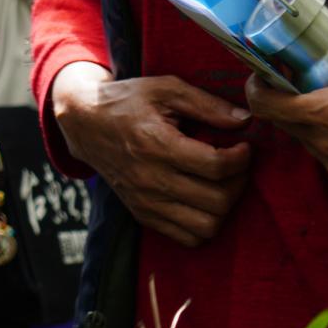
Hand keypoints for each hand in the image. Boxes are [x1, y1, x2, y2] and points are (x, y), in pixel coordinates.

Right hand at [48, 64, 255, 246]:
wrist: (83, 123)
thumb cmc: (127, 102)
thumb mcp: (164, 89)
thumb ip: (205, 103)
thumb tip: (244, 120)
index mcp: (156, 144)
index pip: (216, 166)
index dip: (242, 158)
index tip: (244, 146)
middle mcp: (150, 178)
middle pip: (218, 200)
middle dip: (239, 182)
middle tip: (236, 165)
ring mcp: (145, 201)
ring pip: (207, 226)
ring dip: (224, 207)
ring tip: (221, 184)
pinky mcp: (143, 213)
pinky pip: (189, 238)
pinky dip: (204, 224)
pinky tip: (202, 200)